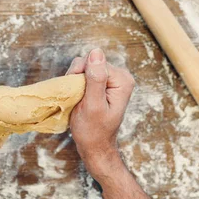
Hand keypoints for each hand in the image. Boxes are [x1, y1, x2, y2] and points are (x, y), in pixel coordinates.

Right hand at [66, 48, 134, 180]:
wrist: (95, 146)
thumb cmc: (93, 130)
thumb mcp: (92, 105)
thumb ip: (95, 79)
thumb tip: (96, 51)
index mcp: (122, 80)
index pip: (94, 61)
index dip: (80, 74)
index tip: (77, 93)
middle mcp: (121, 76)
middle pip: (90, 61)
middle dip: (77, 76)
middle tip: (76, 97)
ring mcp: (112, 79)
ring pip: (85, 66)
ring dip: (75, 80)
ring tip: (77, 98)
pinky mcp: (103, 83)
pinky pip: (85, 73)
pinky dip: (77, 82)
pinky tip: (78, 96)